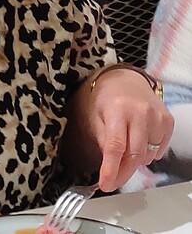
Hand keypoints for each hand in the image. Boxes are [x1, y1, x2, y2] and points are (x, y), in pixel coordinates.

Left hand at [89, 69, 173, 190]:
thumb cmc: (108, 98)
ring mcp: (157, 117)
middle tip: (112, 180)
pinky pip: (158, 151)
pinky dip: (147, 153)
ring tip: (124, 147)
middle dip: (122, 173)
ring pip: (147, 156)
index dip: (111, 169)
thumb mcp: (96, 115)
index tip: (106, 184)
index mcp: (117, 108)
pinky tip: (138, 141)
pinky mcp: (168, 121)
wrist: (127, 80)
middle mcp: (140, 112)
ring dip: (134, 161)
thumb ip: (102, 141)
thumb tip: (108, 169)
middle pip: (134, 155)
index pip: (115, 146)